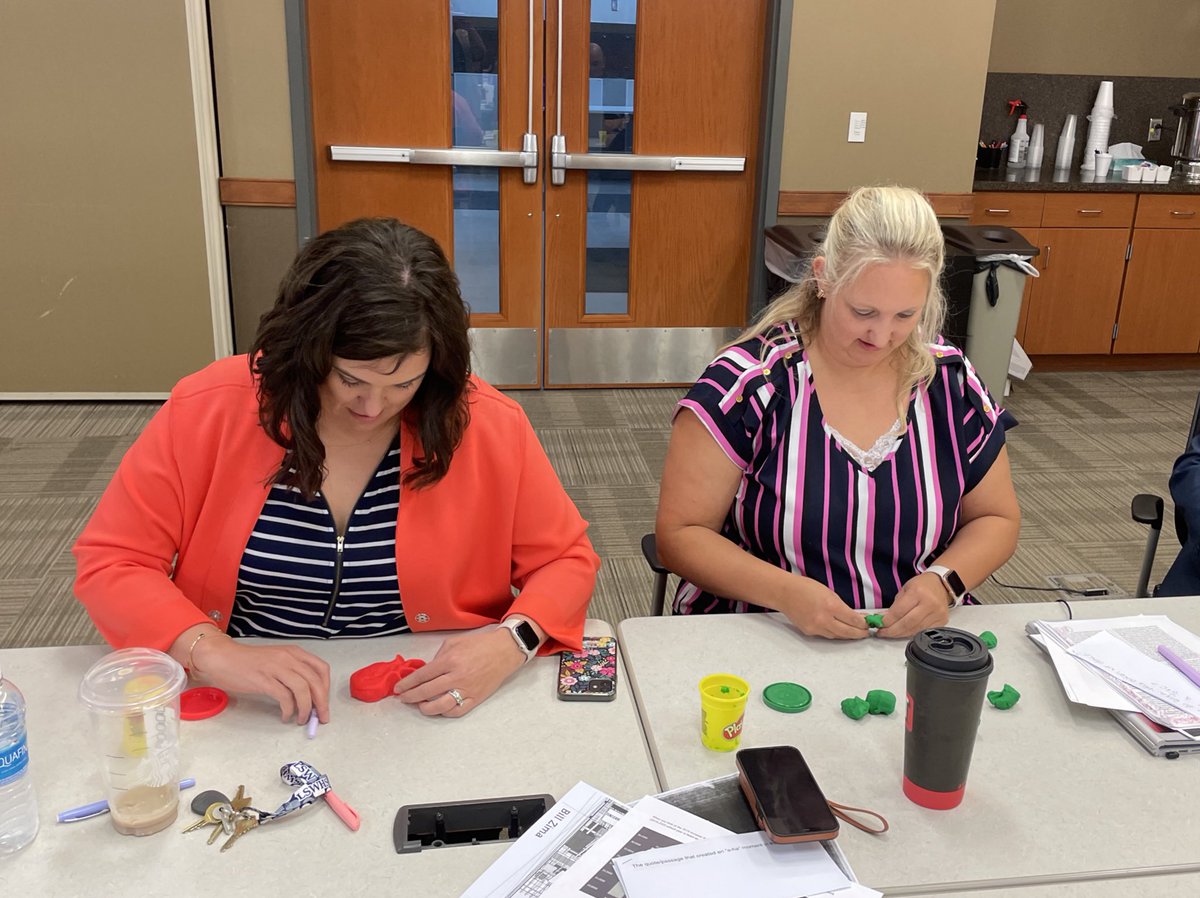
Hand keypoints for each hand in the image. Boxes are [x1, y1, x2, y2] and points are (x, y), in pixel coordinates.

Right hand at [192, 635, 330, 724]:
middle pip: (315, 681)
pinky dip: (289, 709)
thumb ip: (293, 673)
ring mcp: (276, 668)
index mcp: (294, 652)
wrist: (223, 657)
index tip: (324, 702)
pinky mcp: (263, 680)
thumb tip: (309, 696)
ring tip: (302, 719)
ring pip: (302, 690)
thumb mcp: (277, 661)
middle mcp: (288, 658)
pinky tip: (286, 715)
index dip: (326, 688)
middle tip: (322, 717)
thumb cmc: (249, 662)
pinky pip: (284, 697)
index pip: (321, 669)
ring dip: (306, 708)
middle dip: (322, 702)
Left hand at [393, 628, 525, 716]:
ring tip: (419, 705)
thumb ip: (438, 656)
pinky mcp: (476, 698)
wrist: (504, 651)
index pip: (422, 675)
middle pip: (427, 692)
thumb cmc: (479, 644)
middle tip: (403, 698)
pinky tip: (438, 709)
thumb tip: (426, 671)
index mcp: (450, 660)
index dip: (407, 683)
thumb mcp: (454, 642)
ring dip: (425, 708)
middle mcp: (457, 677)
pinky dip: (445, 713)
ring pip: (441, 706)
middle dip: (411, 696)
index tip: (398, 688)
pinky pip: (457, 711)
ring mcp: (467, 689)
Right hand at [781, 579, 868, 639]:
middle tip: (866, 633)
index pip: (854, 620)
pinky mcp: (809, 632)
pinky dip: (834, 633)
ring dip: (847, 635)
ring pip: (837, 636)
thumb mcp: (829, 592)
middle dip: (859, 633)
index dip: (863, 624)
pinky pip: (826, 635)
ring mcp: (816, 627)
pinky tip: (839, 630)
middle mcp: (824, 619)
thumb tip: (856, 616)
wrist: (784, 593)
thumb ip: (842, 606)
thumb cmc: (806, 588)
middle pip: (848, 632)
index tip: (868, 624)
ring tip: (855, 632)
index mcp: (831, 606)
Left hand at [878, 572, 949, 637]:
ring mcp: (937, 614)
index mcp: (918, 592)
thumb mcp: (905, 589)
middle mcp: (929, 604)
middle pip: (907, 624)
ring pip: (915, 630)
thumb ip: (895, 605)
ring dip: (900, 634)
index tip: (879, 624)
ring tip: (890, 633)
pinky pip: (923, 631)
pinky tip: (903, 632)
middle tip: (882, 632)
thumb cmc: (922, 585)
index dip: (887, 621)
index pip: (899, 611)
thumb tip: (883, 619)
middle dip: (892, 630)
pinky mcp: (942, 622)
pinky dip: (911, 633)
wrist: (941, 585)